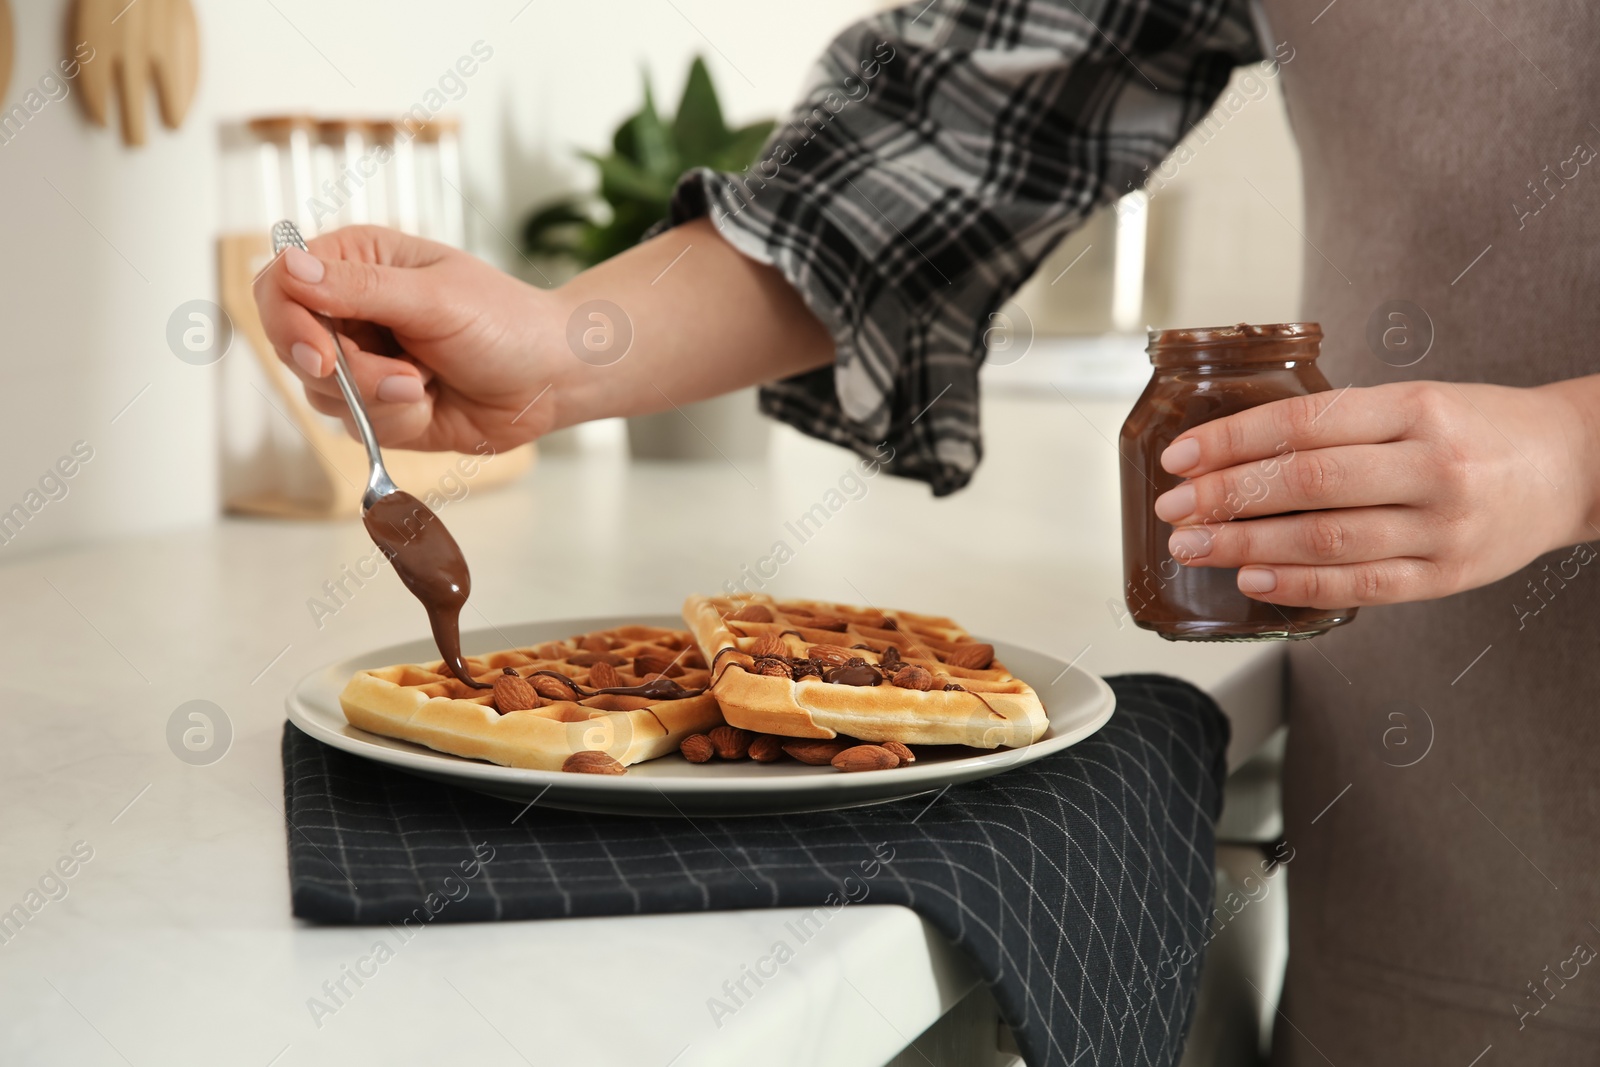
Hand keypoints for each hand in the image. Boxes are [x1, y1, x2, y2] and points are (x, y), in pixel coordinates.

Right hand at [253, 225, 558, 452]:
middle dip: (350, 374)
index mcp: (357, 261)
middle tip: (407, 378)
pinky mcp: (377, 407)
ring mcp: (361, 362)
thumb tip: (290, 266)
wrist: (551, 378)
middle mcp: (349, 310)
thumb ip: (361, 287)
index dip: (288, 323)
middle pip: (293, 348)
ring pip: (321, 396)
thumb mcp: (435, 298)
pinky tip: (432, 403)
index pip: (280, 286)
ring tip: (428, 383)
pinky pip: (356, 426)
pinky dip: (396, 422)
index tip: (322, 356)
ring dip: (380, 400)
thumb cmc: (506, 322)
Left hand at [1153, 380, 1599, 607]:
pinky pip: (1361, 587)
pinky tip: (1253, 579)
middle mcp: (1432, 465)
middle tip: (1173, 510)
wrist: (1575, 466)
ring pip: (1327, 540)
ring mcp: (1443, 526)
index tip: (1179, 458)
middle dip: (1226, 497)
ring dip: (1247, 546)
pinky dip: (1299, 585)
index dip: (1231, 441)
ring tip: (1196, 547)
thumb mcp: (1416, 402)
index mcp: (1416, 408)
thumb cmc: (1479, 428)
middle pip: (1307, 483)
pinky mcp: (1448, 576)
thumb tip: (1236, 451)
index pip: (1303, 423)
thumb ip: (1341, 424)